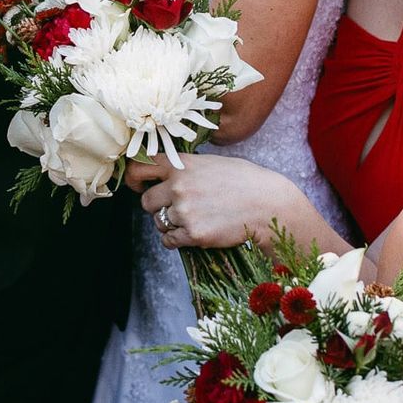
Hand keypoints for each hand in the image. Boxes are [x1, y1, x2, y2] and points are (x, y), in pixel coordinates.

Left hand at [128, 153, 303, 250]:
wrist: (268, 205)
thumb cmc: (245, 181)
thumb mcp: (212, 162)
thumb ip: (186, 167)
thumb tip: (165, 173)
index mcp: (182, 164)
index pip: (140, 167)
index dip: (134, 178)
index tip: (138, 185)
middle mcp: (179, 186)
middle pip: (146, 201)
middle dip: (156, 206)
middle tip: (173, 207)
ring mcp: (185, 211)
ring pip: (159, 222)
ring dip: (169, 223)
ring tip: (193, 218)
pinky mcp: (194, 234)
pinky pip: (169, 240)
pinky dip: (176, 239)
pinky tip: (192, 233)